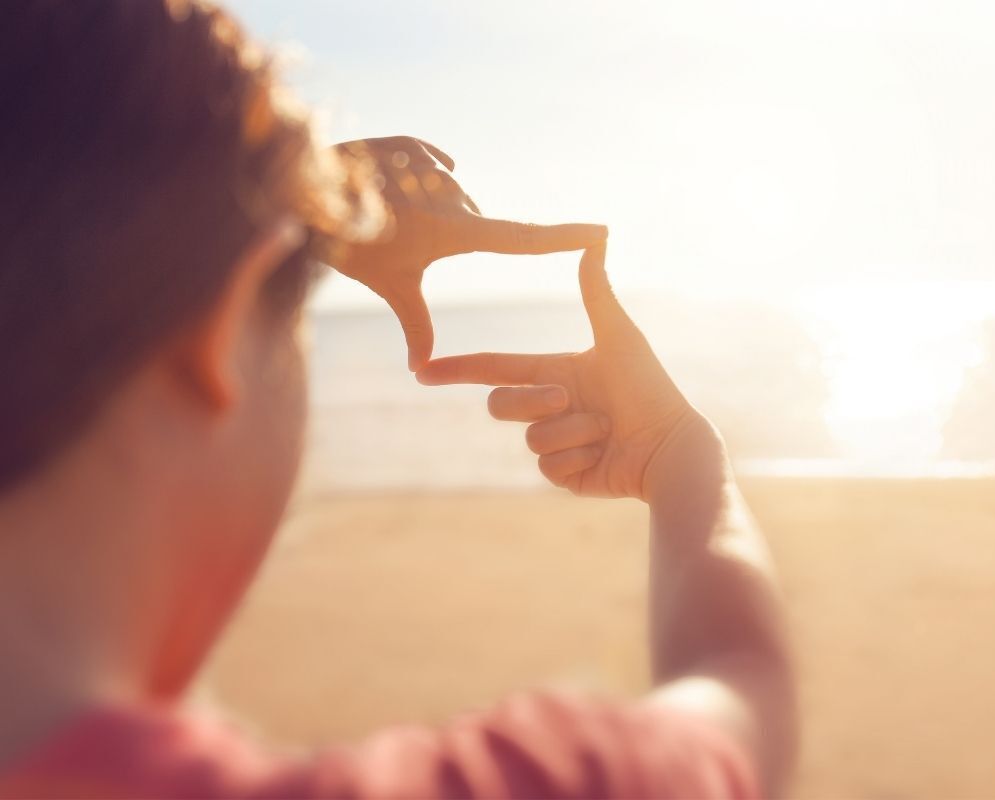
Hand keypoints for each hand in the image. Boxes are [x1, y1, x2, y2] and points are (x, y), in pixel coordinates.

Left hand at [330, 136, 606, 369]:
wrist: (299, 187)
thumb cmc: (347, 243)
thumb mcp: (386, 286)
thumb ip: (415, 325)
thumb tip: (423, 372)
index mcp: (456, 230)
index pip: (524, 239)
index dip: (565, 238)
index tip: (602, 230)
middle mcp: (456, 194)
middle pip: (473, 222)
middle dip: (448, 234)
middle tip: (402, 239)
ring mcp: (436, 166)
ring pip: (451, 197)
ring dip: (429, 208)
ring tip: (386, 214)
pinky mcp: (418, 145)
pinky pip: (435, 168)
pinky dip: (419, 180)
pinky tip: (390, 186)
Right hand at [416, 244, 718, 499]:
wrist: (670, 445)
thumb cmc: (650, 388)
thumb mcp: (618, 337)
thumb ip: (596, 292)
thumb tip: (595, 237)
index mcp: (556, 372)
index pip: (496, 368)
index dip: (458, 369)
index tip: (422, 370)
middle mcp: (552, 407)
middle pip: (501, 404)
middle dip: (532, 400)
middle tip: (567, 397)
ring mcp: (558, 443)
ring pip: (532, 439)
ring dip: (571, 431)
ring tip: (606, 428)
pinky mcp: (567, 475)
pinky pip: (548, 468)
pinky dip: (577, 459)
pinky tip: (604, 455)